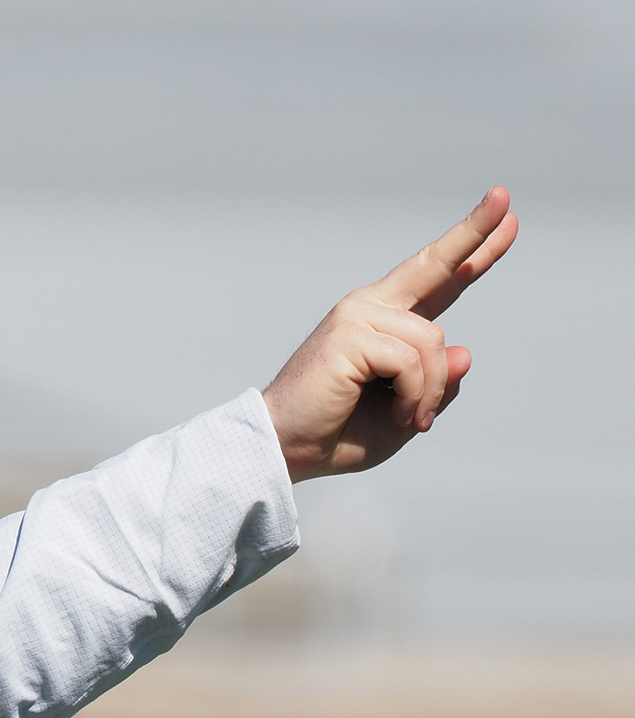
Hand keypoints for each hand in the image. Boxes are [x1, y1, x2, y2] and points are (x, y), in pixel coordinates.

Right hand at [263, 187, 517, 481]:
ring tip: (412, 420)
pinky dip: (414, 394)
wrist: (286, 449)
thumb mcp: (407, 413)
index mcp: (384, 324)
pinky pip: (411, 360)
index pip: (436, 280)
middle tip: (504, 194)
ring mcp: (358, 317)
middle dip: (473, 231)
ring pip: (431, 340)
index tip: (504, 214)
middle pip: (434, 265)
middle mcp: (371, 310)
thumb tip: (464, 351)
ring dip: (430, 389)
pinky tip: (400, 415)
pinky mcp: (349, 335)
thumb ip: (438, 386)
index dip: (472, 249)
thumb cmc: (338, 435)